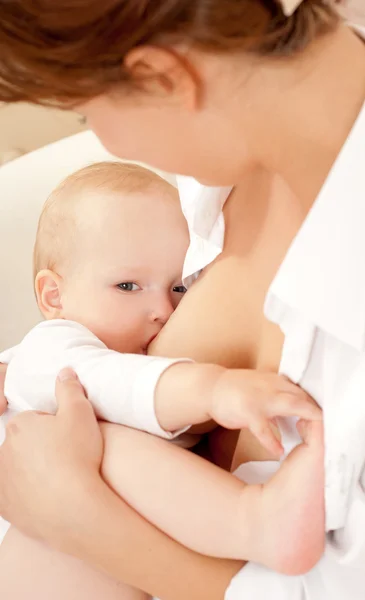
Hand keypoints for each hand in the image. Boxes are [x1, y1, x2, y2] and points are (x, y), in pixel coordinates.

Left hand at [0, 368, 102, 545]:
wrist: (75, 509)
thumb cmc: (78, 457)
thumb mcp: (81, 413)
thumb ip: (70, 389)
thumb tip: (65, 372)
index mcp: (20, 425)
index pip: (35, 420)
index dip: (55, 427)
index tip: (70, 438)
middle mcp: (4, 451)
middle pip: (25, 445)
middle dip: (41, 448)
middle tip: (69, 457)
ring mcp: (3, 481)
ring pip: (19, 470)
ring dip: (34, 471)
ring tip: (62, 480)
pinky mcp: (5, 507)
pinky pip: (15, 496)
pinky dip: (28, 496)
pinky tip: (49, 497)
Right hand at [209, 371, 321, 456]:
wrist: (211, 387)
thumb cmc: (238, 390)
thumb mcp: (262, 388)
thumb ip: (280, 397)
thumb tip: (299, 412)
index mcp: (276, 381)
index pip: (302, 392)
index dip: (314, 407)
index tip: (322, 422)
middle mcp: (272, 386)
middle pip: (301, 397)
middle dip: (316, 411)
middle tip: (324, 429)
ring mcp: (260, 398)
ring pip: (289, 406)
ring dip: (304, 418)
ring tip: (312, 436)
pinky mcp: (248, 411)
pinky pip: (263, 429)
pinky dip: (272, 442)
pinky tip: (279, 452)